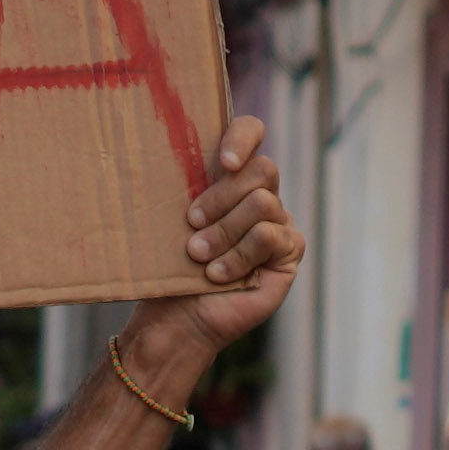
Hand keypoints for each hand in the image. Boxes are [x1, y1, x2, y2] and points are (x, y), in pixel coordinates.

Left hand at [147, 116, 297, 355]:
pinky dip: (237, 257)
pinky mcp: (289, 251)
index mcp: (231, 177)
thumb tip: (159, 152)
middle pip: (262, 169)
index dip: (242, 138)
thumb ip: (182, 185)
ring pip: (263, 203)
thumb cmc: (171, 268)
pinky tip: (217, 275)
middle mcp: (260, 194)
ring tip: (198, 256)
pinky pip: (268, 236)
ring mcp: (279, 222)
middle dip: (221, 197)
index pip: (251, 132)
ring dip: (223, 232)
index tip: (224, 162)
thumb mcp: (170, 221)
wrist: (178, 317)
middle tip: (191, 223)